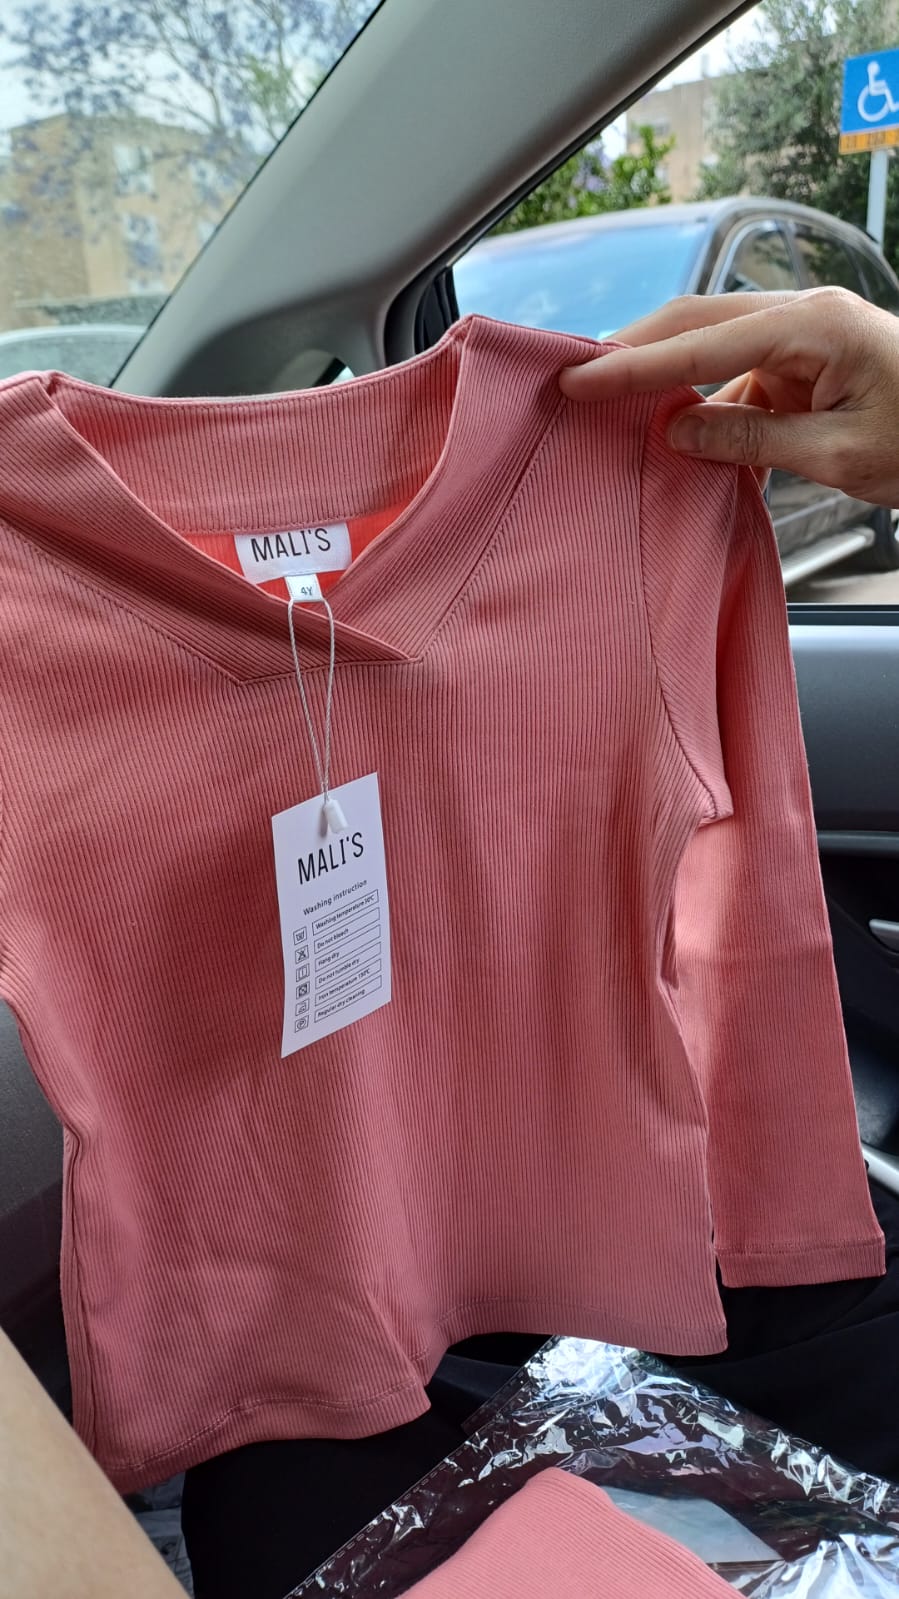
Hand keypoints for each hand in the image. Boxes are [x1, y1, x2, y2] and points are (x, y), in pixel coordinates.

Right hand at [559, 287, 898, 505]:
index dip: (633, 367)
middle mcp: (805, 317)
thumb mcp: (839, 456)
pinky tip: (682, 442)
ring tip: (615, 416)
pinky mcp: (806, 363)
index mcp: (816, 326)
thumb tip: (678, 433)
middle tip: (575, 381)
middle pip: (696, 324)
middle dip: (634, 353)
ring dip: (668, 384)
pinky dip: (708, 411)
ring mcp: (805, 338)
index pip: (702, 343)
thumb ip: (752, 440)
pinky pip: (740, 381)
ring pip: (712, 351)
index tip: (579, 381)